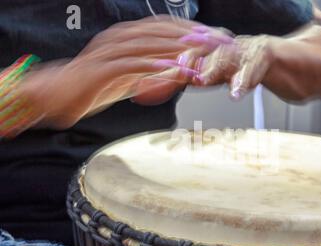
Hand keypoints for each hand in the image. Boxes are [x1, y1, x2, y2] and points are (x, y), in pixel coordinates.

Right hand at [19, 16, 199, 130]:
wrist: (61, 95)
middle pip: (158, 31)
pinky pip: (130, 65)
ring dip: (175, 46)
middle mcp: (118, 39)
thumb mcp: (131, 76)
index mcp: (126, 37)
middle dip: (189, 35)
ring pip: (146, 44)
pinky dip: (152, 65)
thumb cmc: (96, 85)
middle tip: (214, 40)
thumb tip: (177, 71)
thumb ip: (152, 71)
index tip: (213, 37)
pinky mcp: (102, 70)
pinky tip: (171, 67)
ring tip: (198, 49)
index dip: (189, 30)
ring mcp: (109, 52)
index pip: (162, 28)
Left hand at [179, 27, 274, 99]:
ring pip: (230, 55)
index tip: (173, 75)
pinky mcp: (274, 53)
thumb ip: (228, 79)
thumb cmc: (288, 74)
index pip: (206, 55)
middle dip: (194, 65)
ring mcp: (257, 48)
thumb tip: (199, 80)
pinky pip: (257, 63)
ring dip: (214, 69)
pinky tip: (237, 92)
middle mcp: (242, 48)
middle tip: (182, 77)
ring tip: (203, 81)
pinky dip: (246, 77)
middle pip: (211, 54)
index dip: (188, 63)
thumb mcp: (252, 79)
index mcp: (235, 53)